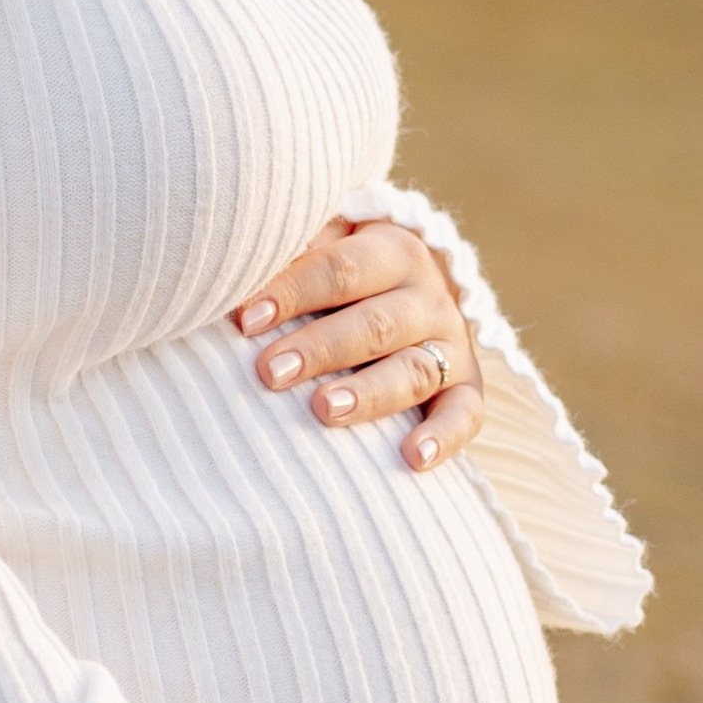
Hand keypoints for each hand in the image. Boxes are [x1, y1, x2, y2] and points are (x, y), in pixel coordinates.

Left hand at [231, 215, 485, 473]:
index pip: (341, 269)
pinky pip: (465, 414)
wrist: (418, 288)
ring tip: (323, 411)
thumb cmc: (347, 272)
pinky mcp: (467, 387)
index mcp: (393, 249)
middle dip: (321, 348)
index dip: (293, 292)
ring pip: (414, 370)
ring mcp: (452, 343)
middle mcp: (428, 296)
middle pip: (375, 323)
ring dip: (369, 393)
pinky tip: (412, 458)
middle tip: (271, 372)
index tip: (246, 321)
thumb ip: (295, 253)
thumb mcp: (329, 244)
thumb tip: (234, 271)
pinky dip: (444, 437)